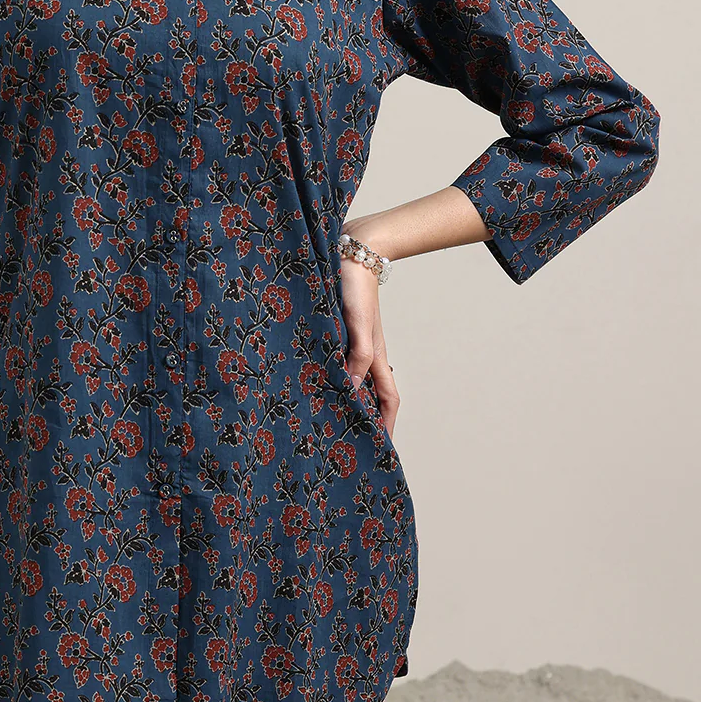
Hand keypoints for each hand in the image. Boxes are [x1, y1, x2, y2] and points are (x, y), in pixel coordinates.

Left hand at [339, 250, 398, 438]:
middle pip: (370, 394)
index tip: (382, 449)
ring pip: (352, 379)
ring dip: (346, 399)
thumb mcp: (357, 325)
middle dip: (365, 418)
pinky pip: (337, 362)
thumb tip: (351, 390)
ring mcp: (352, 343)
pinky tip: (313, 381)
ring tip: (328, 419)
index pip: (388, 399)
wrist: (349, 252)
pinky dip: (331, 376)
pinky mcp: (337, 331)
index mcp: (376, 356)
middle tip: (350, 442)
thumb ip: (357, 356)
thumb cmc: (355, 287)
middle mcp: (366, 353)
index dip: (387, 424)